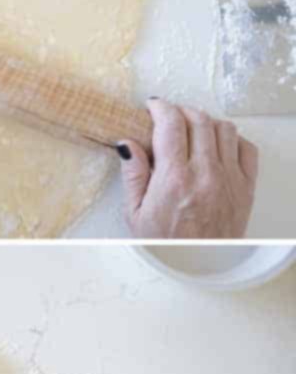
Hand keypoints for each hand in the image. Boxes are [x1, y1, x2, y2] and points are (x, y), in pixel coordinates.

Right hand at [119, 99, 257, 237]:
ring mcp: (229, 179)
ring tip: (194, 128)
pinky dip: (233, 139)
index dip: (160, 108)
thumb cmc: (166, 245)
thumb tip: (127, 145)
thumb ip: (133, 175)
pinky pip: (246, 149)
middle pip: (199, 120)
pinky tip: (219, 145)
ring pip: (225, 129)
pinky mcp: (246, 188)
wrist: (198, 266)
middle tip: (170, 115)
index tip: (153, 107)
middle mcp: (205, 174)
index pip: (171, 124)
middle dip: (181, 110)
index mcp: (174, 179)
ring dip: (207, 122)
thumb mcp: (135, 214)